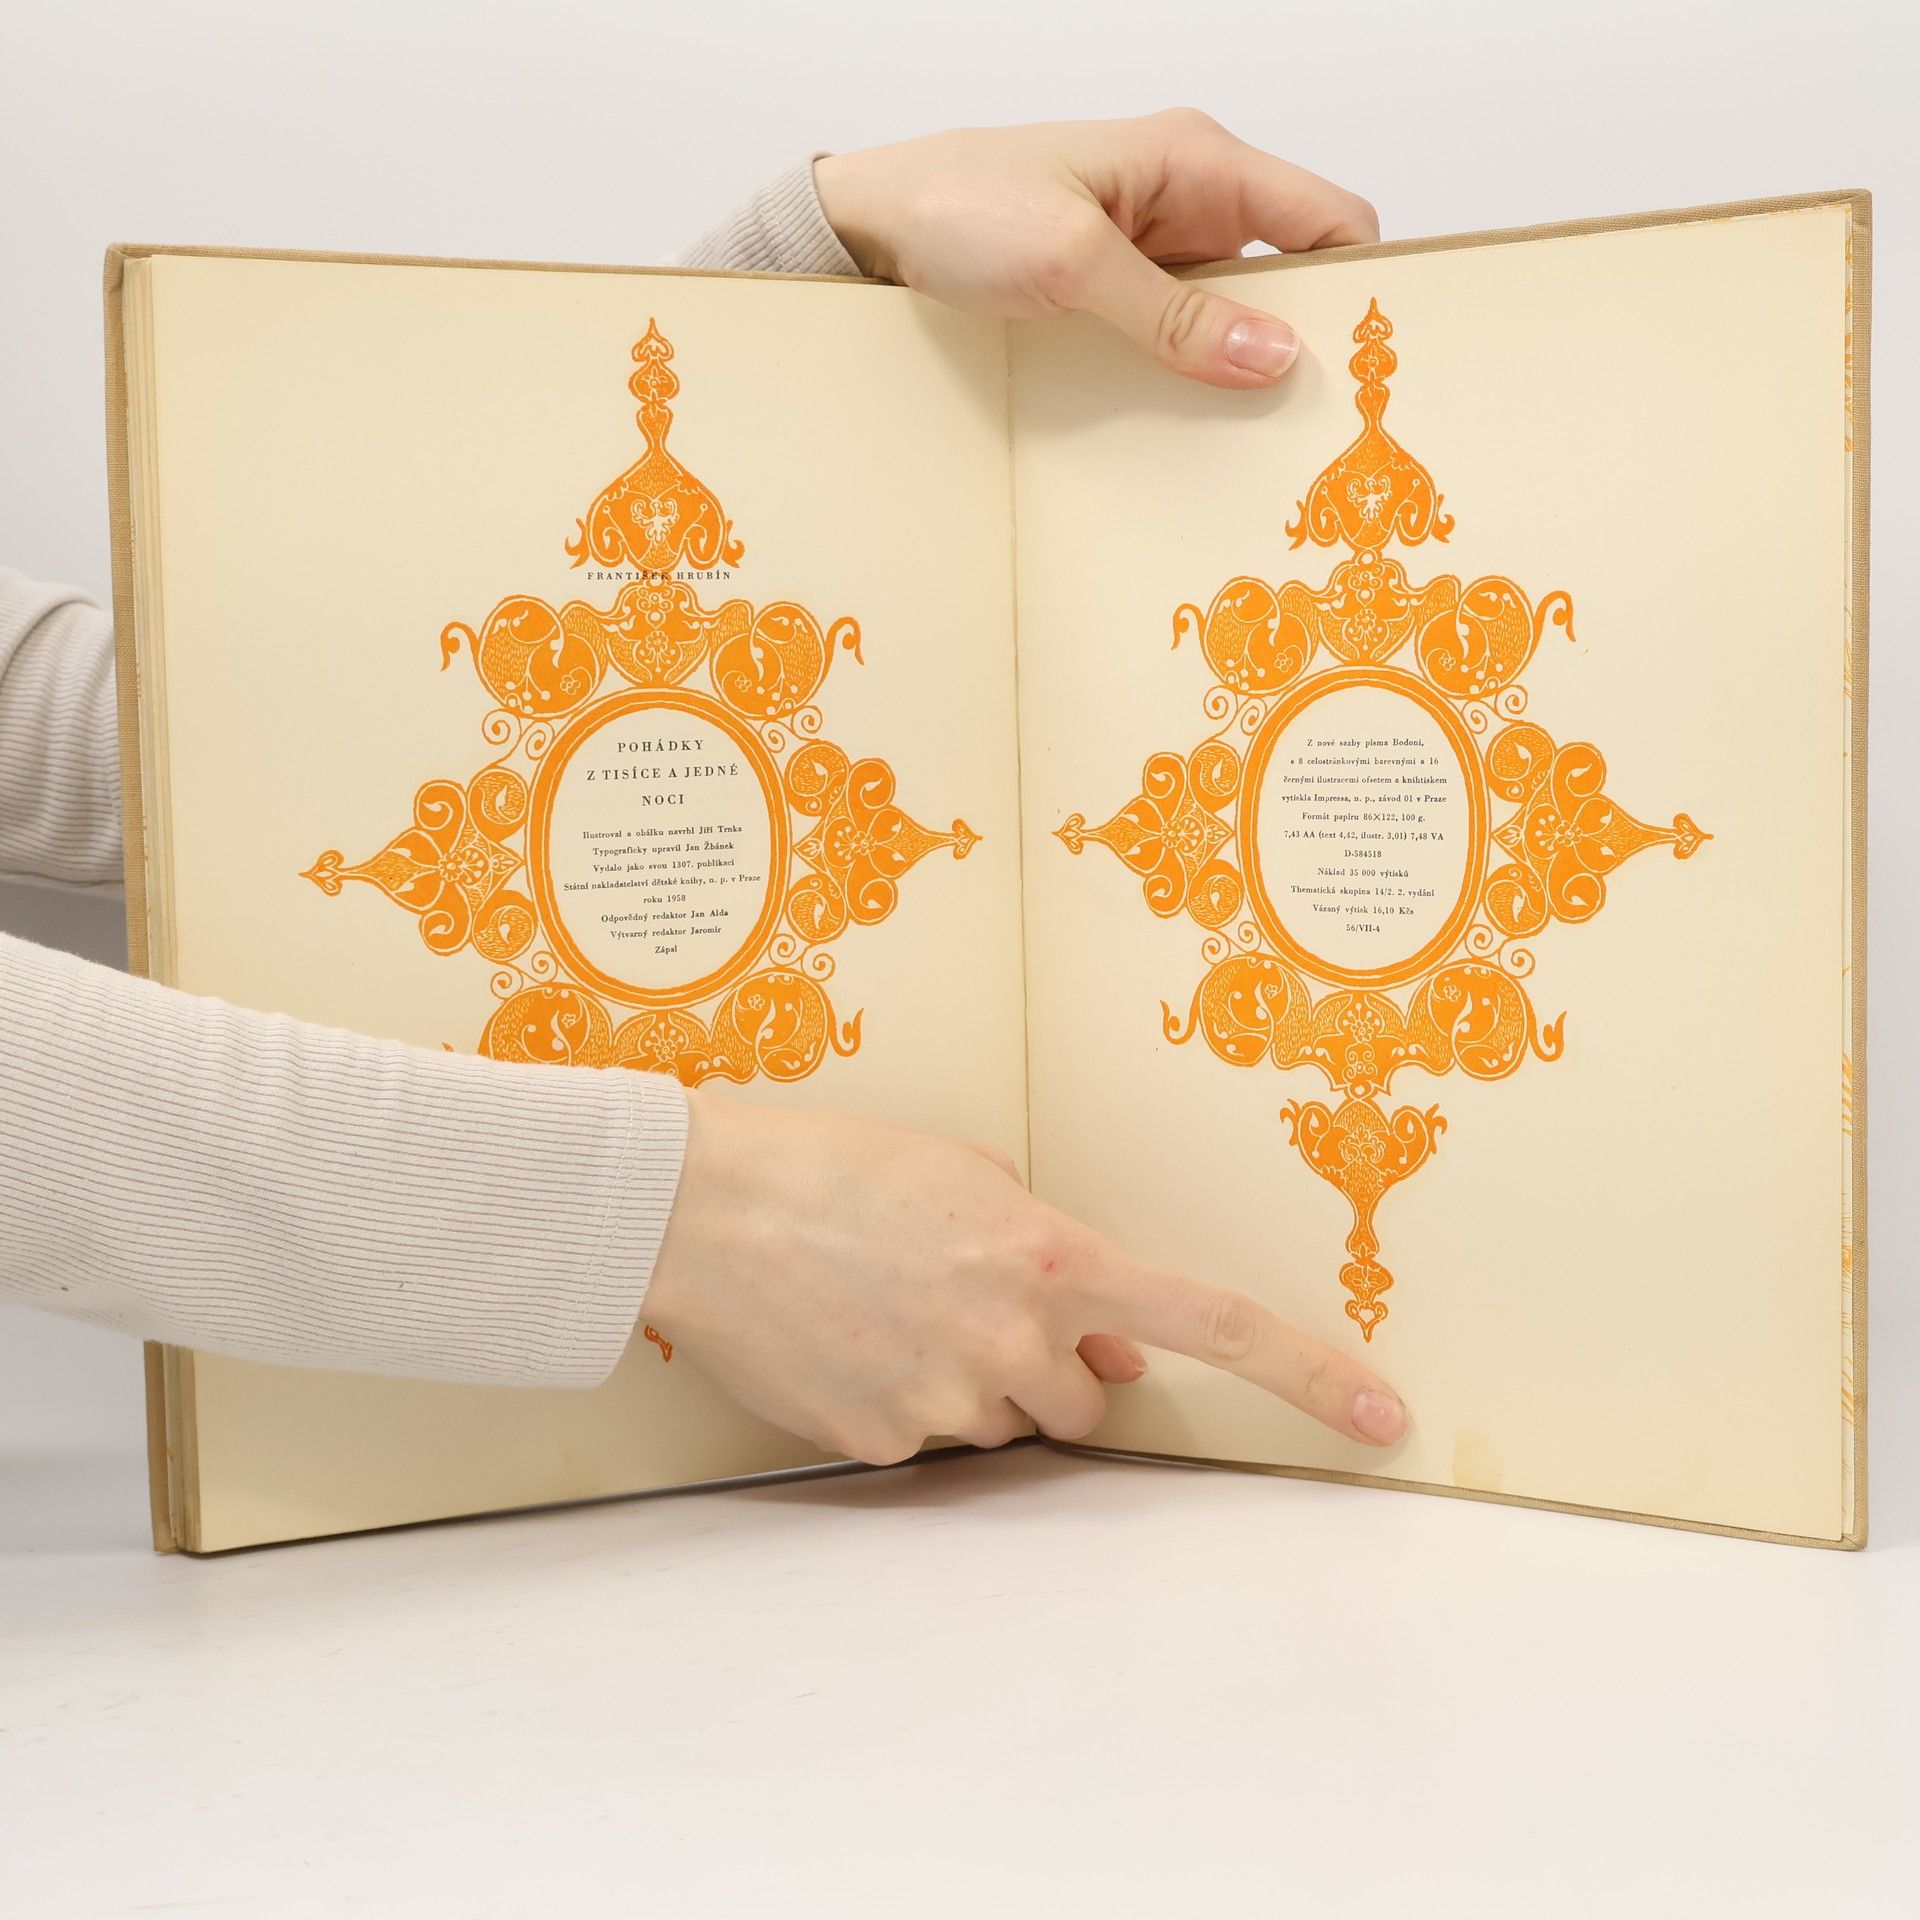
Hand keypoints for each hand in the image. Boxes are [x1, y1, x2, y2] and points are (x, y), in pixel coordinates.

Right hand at [643, 1093, 1407, 1466]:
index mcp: (1048, 1255)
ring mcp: (944, 1400)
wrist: (703, 1204)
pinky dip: (902, 1400)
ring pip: (1003, 1424)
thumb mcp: (967, 1175)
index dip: (1308, 1373)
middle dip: (1053, 1365)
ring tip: (888, 1309)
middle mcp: (1012, 1336)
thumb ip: (1054, 1256)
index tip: (1383, 1416)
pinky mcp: (879, 1443)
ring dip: (975, 1381)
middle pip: (1084, 1399)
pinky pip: (924, 1441)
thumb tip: (1109, 1343)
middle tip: (972, 1304)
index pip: (1209, 1322)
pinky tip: (846, 1341)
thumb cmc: (836, 1163)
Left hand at [814, 109, 1377, 389]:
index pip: (1326, 216)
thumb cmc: (958, 206)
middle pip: (1289, 269)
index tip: (1369, 359)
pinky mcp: (1116, 286)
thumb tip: (1271, 355)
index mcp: (1196, 161)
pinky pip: (1179, 331)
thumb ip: (1174, 312)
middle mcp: (1187, 197)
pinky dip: (1189, 370)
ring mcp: (1152, 245)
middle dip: (1304, 337)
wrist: (868, 224)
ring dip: (1240, 364)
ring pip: (1234, 309)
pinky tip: (1187, 418)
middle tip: (1310, 420)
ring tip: (1252, 435)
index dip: (1361, 281)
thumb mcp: (1072, 262)